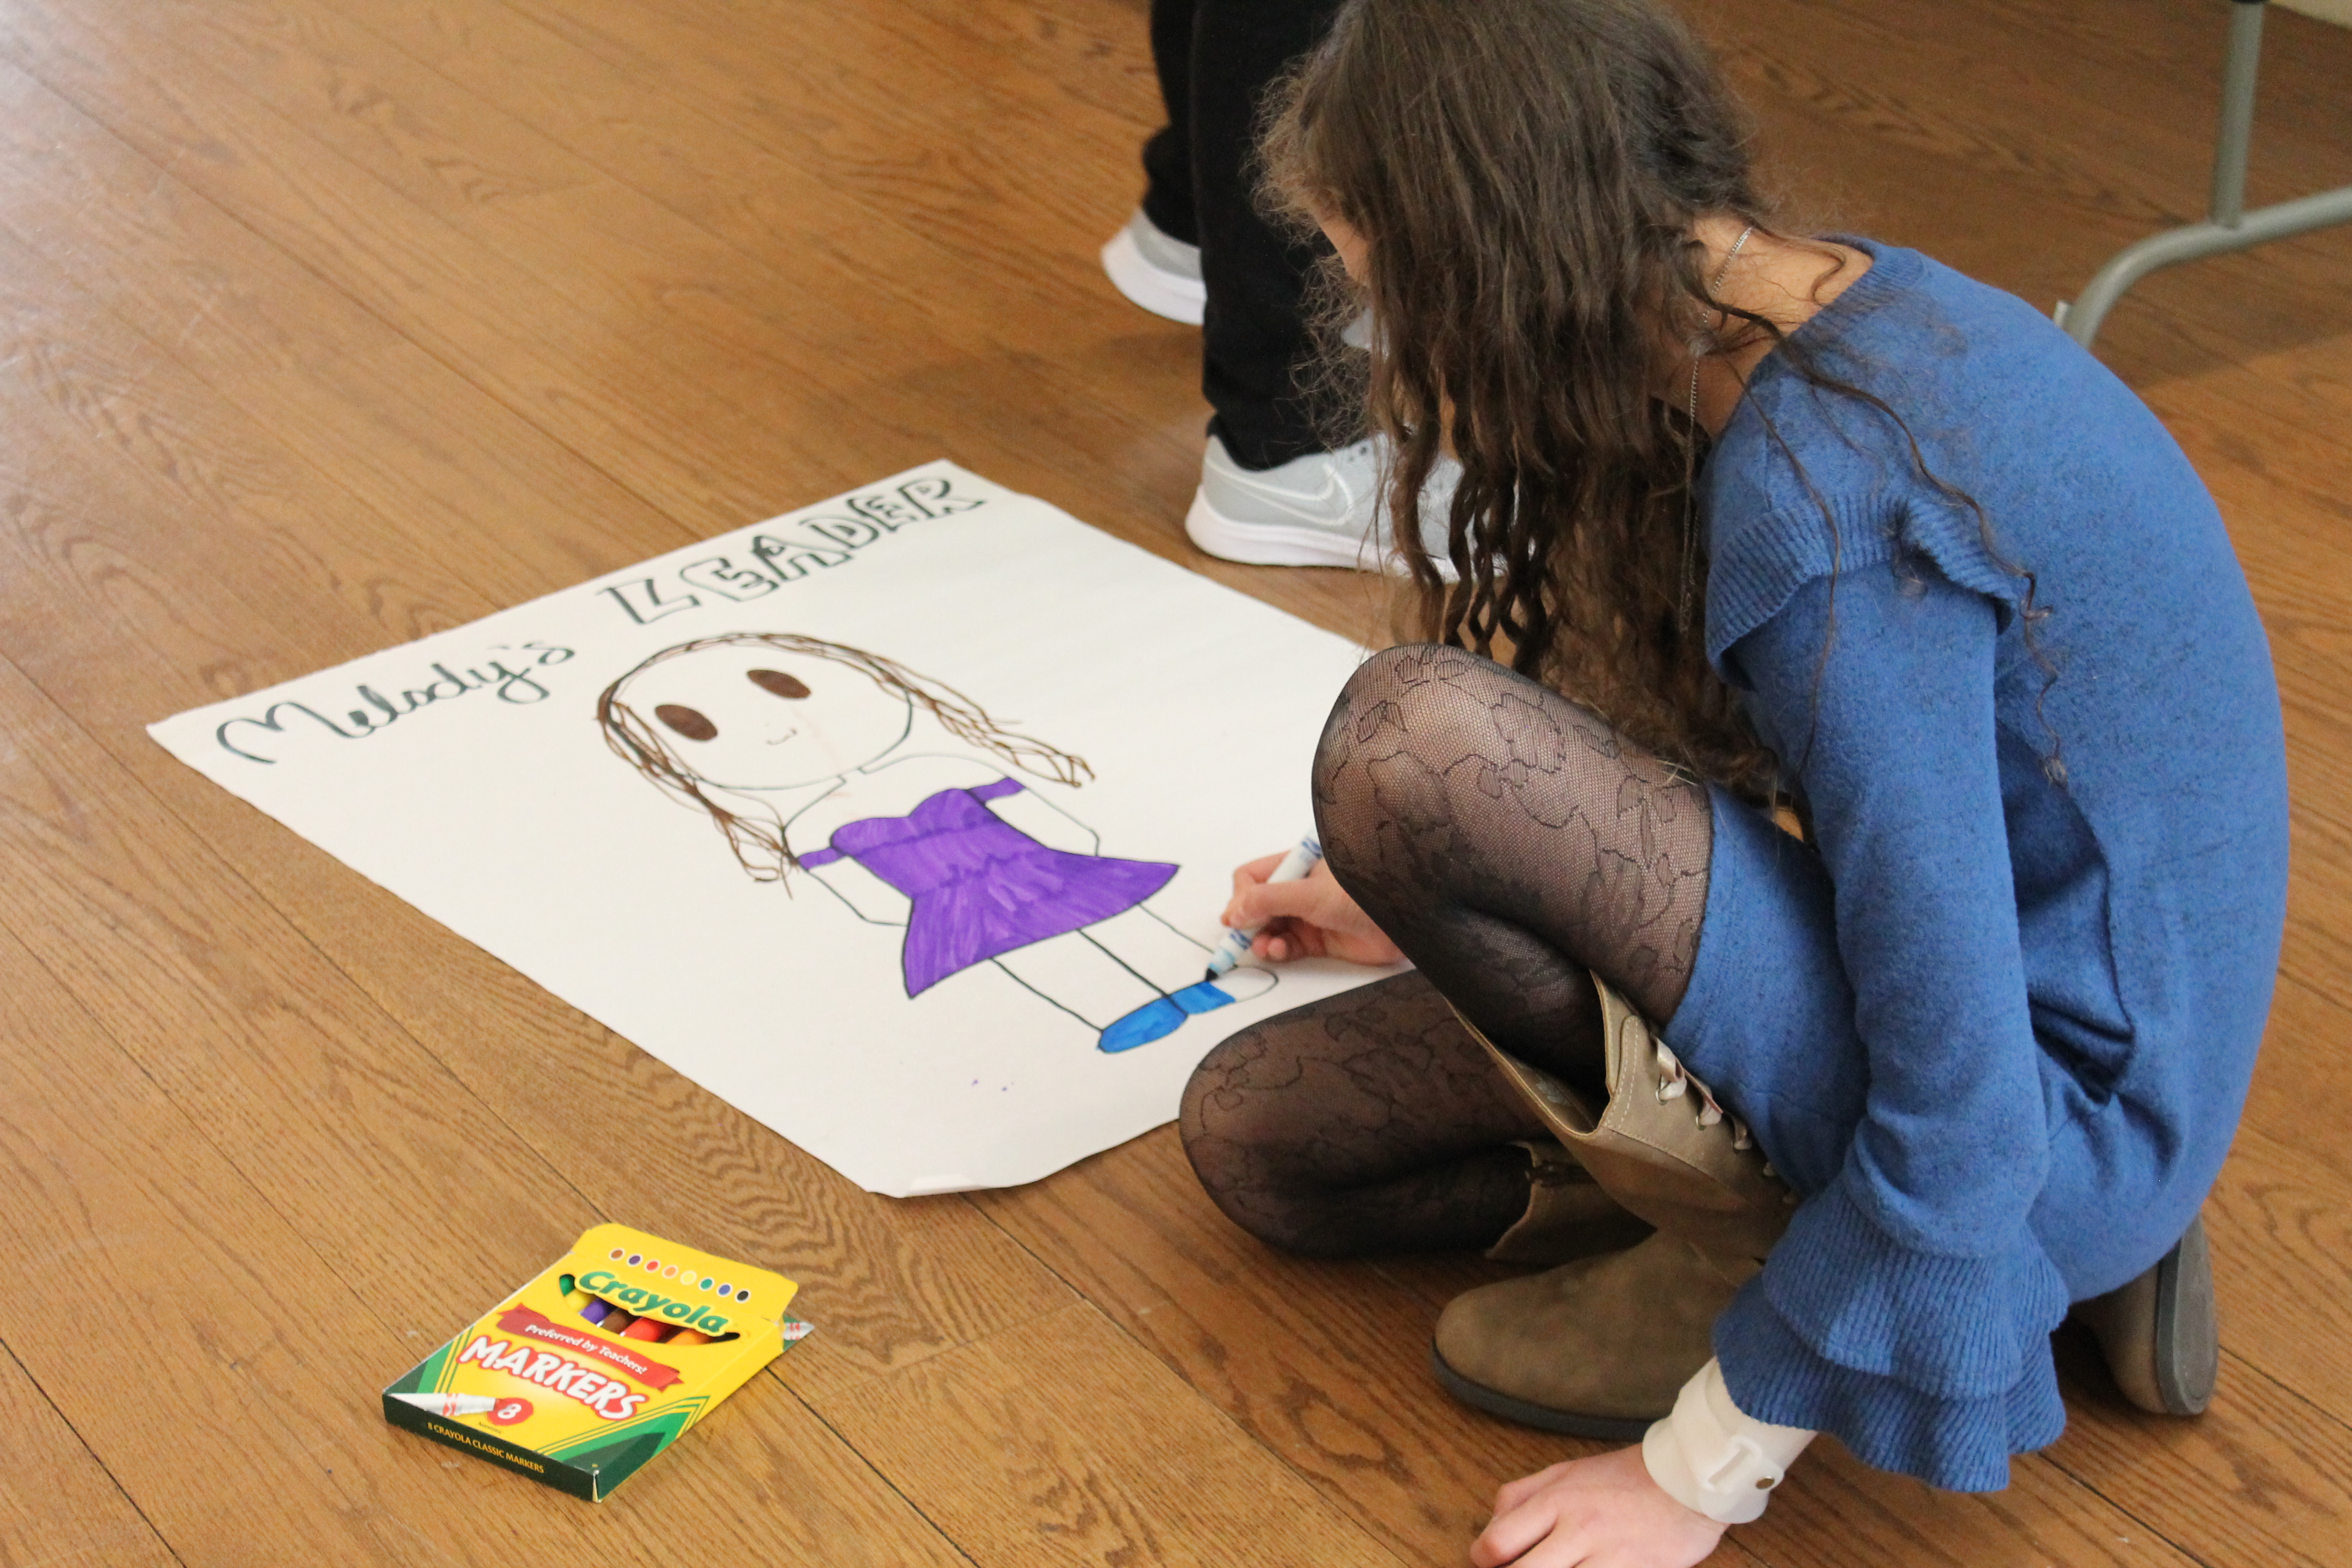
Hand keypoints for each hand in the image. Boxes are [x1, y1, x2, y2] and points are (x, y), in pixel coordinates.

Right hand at [1222, 854, 1403, 966]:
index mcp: (1297, 865)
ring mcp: (1308, 915)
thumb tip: (1233, 913)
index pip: (1253, 877)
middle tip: (1240, 938)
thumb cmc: (1363, 893)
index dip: (1241, 897)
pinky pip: (1286, 946)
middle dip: (1247, 921)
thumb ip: (1269, 900)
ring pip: (1269, 928)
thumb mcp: (1310, 893)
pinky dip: (1277, 951)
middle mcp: (1299, 888)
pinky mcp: (1318, 940)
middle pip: (1257, 905)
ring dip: (1261, 939)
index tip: (1236, 917)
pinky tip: (1278, 951)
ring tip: (1264, 947)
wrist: (1405, 920)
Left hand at [1470, 1448, 1725, 1567]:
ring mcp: (1607, 1558)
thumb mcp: (1564, 1472)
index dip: (1482, 1562)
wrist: (1687, 1483)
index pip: (1495, 1544)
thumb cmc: (1623, 1478)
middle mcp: (1577, 1530)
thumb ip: (1521, 1496)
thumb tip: (1490, 1527)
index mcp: (1554, 1500)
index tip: (1489, 1564)